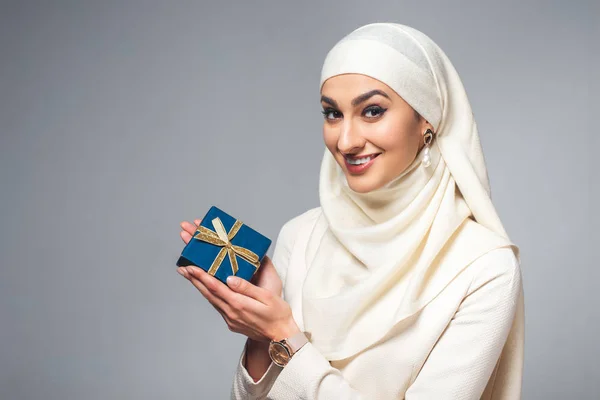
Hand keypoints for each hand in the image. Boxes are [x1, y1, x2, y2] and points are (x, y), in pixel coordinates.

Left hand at [178, 219, 298, 342]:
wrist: (281, 336)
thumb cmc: (278, 314)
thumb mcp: (267, 297)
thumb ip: (247, 288)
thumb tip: (230, 278)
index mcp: (239, 304)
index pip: (215, 287)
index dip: (201, 276)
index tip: (190, 266)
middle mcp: (231, 312)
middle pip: (208, 293)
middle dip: (194, 279)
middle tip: (182, 268)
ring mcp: (230, 319)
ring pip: (211, 300)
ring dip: (199, 287)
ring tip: (189, 276)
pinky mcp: (231, 322)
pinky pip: (217, 306)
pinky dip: (209, 295)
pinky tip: (206, 289)